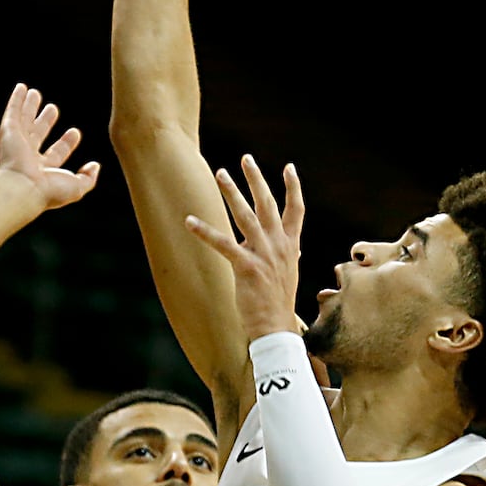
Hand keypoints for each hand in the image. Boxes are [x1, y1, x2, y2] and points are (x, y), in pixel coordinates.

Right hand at [0, 83, 100, 209]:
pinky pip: (12, 112)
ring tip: (34, 93)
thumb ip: (88, 178)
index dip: (67, 142)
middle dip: (45, 121)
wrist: (22, 188)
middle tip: (53, 109)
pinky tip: (21, 88)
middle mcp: (29, 156)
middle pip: (38, 134)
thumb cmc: (48, 190)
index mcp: (43, 170)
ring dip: (29, 107)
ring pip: (24, 120)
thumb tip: (94, 166)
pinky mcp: (8, 132)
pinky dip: (16, 100)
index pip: (57, 152)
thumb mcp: (76, 187)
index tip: (75, 132)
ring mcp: (18, 143)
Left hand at [183, 154, 302, 340]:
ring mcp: (263, 255)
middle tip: (245, 158)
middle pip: (268, 204)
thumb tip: (294, 245)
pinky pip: (222, 243)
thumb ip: (289, 254)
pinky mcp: (246, 266)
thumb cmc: (278, 301)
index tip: (288, 167)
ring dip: (231, 192)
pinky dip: (204, 231)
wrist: (276, 327)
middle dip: (256, 179)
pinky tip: (189, 220)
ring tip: (220, 173)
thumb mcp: (288, 272)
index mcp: (290, 245)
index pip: (296, 210)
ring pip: (245, 215)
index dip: (293, 187)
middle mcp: (279, 245)